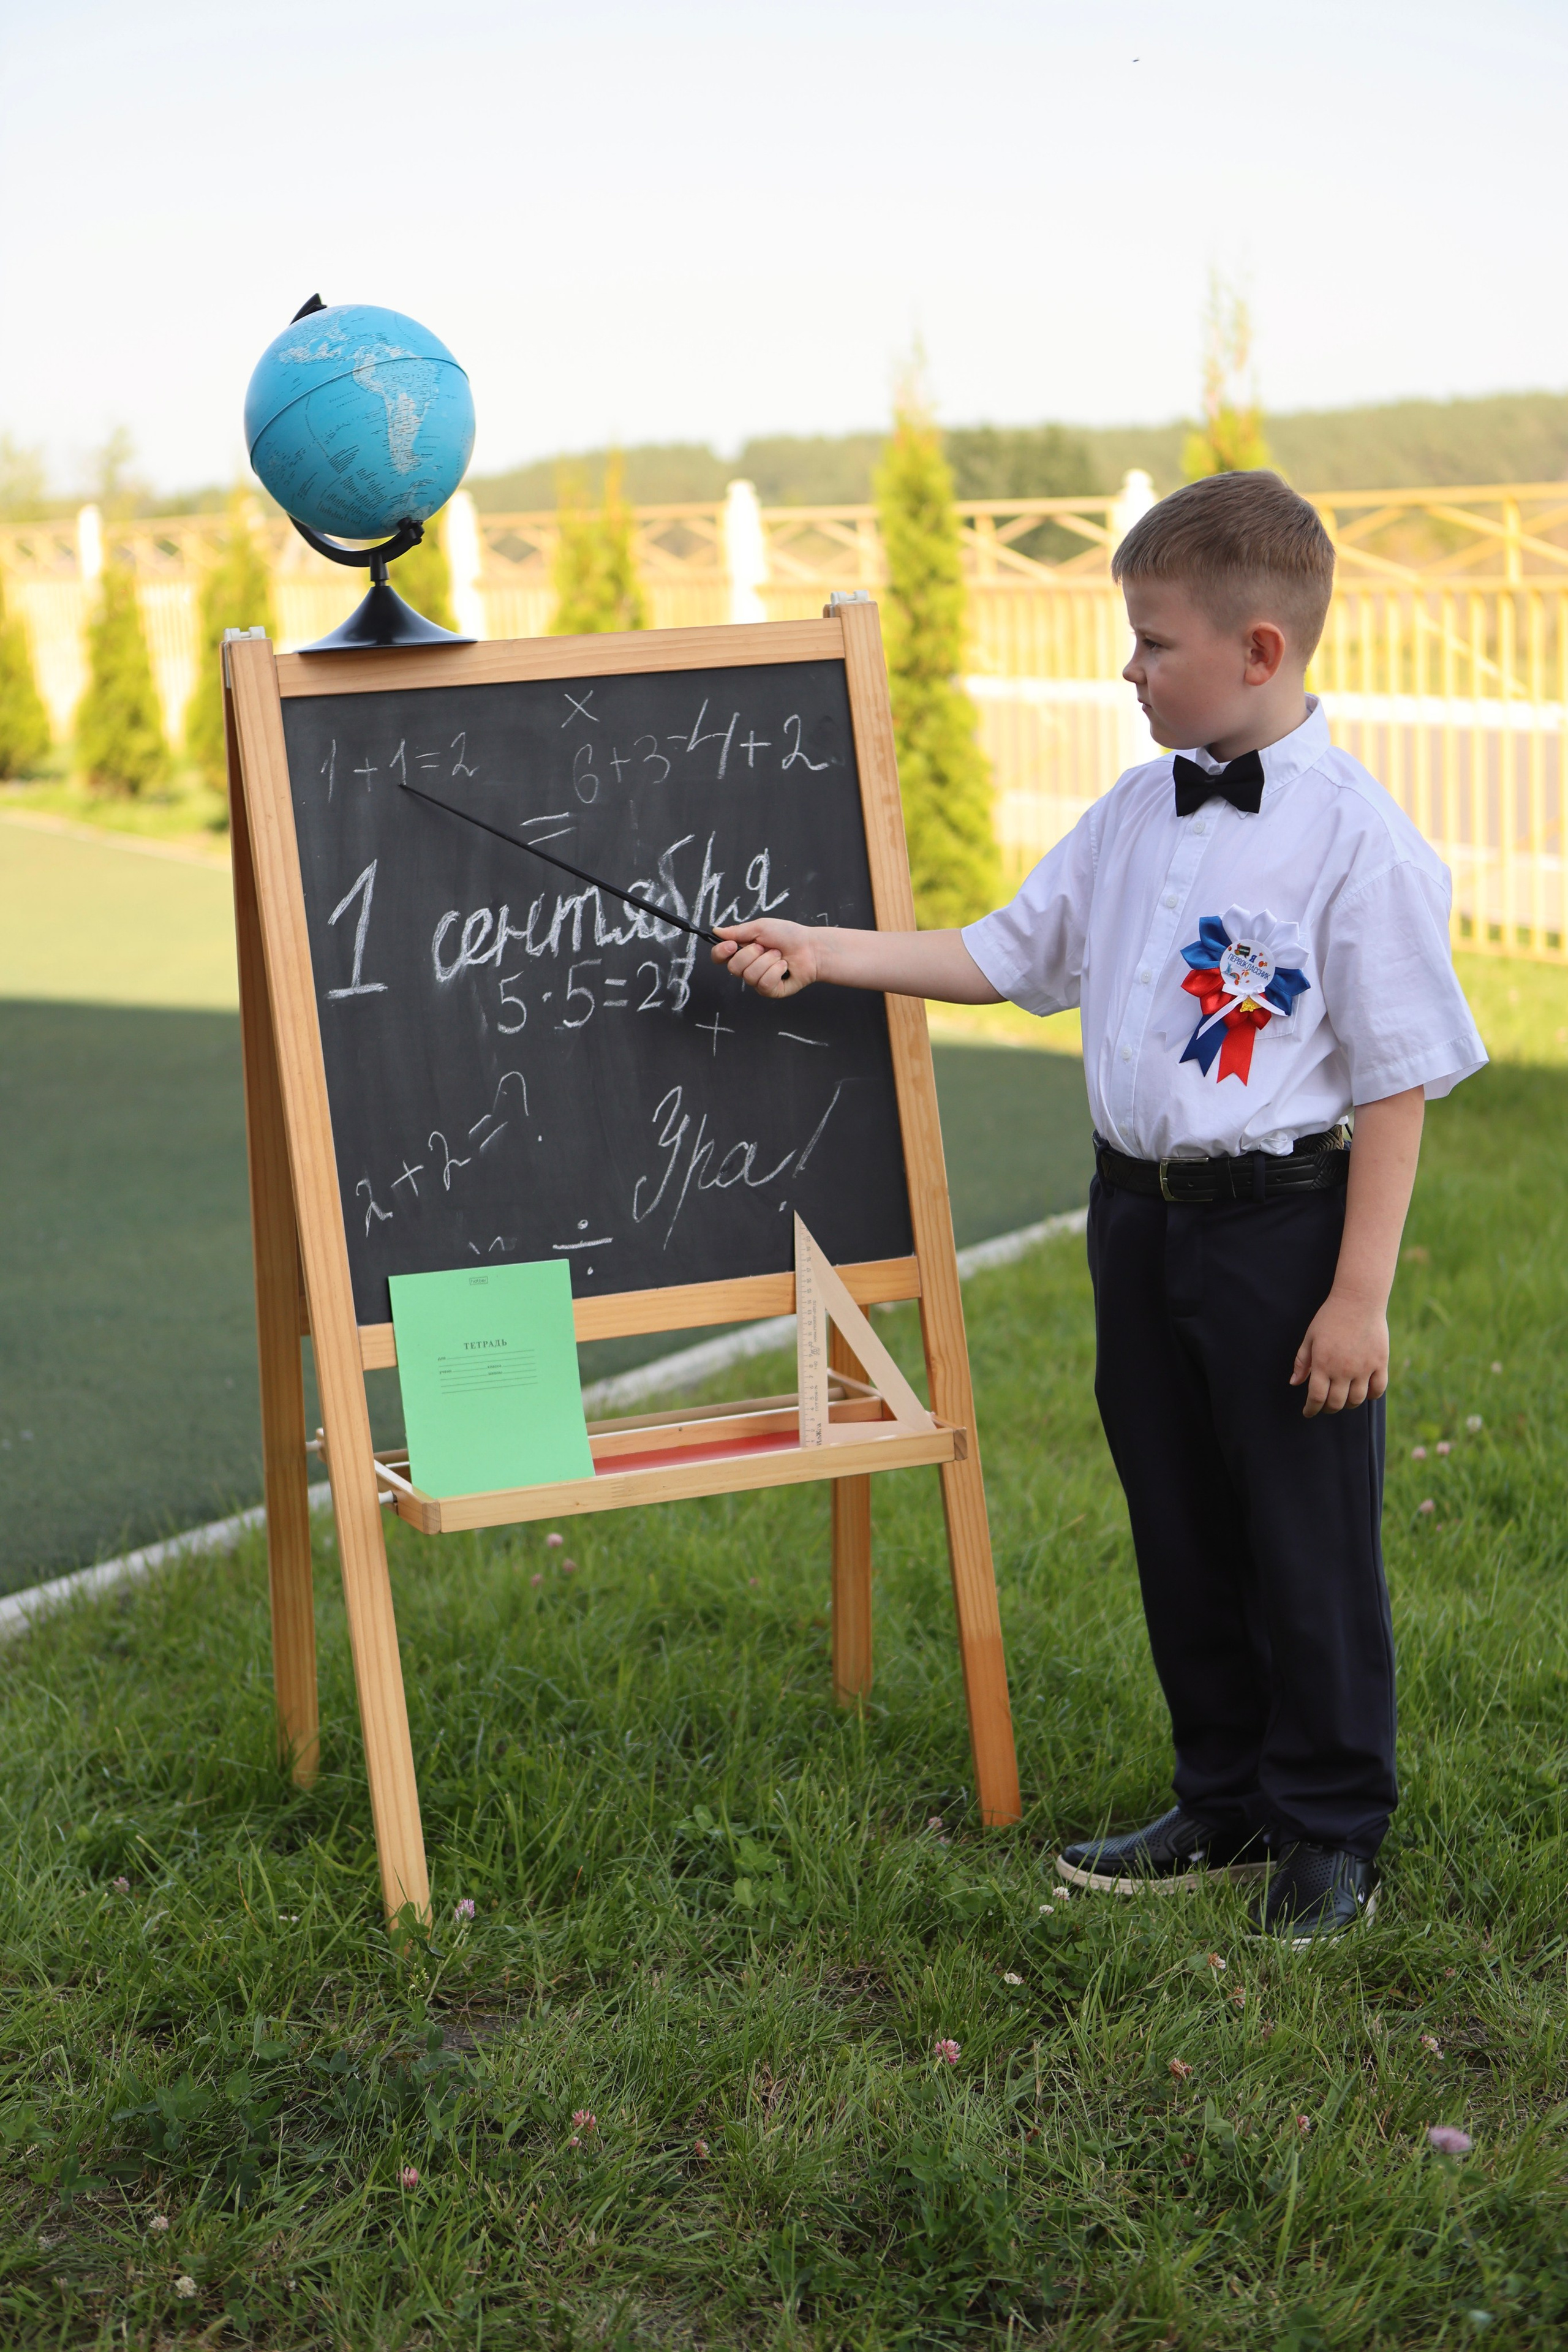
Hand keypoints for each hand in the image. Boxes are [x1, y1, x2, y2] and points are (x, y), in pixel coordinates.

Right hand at [712, 919, 819, 997]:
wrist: (811, 947)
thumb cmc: (788, 935)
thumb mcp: (761, 927)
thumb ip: (737, 931)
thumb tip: (716, 931)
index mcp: (742, 951)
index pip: (719, 957)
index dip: (721, 952)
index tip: (732, 945)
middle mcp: (747, 967)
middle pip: (733, 968)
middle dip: (751, 954)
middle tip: (767, 947)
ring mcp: (758, 981)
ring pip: (750, 976)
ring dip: (767, 961)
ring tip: (779, 955)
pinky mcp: (771, 990)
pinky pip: (764, 984)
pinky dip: (776, 971)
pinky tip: (784, 966)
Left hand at [1290, 1290, 1389, 1417]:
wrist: (1358, 1300)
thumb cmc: (1330, 1317)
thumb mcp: (1310, 1337)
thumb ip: (1302, 1362)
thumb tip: (1294, 1383)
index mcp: (1322, 1364)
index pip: (1316, 1397)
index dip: (1311, 1409)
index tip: (1308, 1412)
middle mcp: (1343, 1370)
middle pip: (1336, 1403)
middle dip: (1327, 1408)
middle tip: (1324, 1406)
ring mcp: (1363, 1368)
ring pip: (1356, 1400)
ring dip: (1348, 1404)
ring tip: (1343, 1400)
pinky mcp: (1380, 1363)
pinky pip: (1378, 1389)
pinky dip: (1371, 1395)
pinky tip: (1364, 1392)